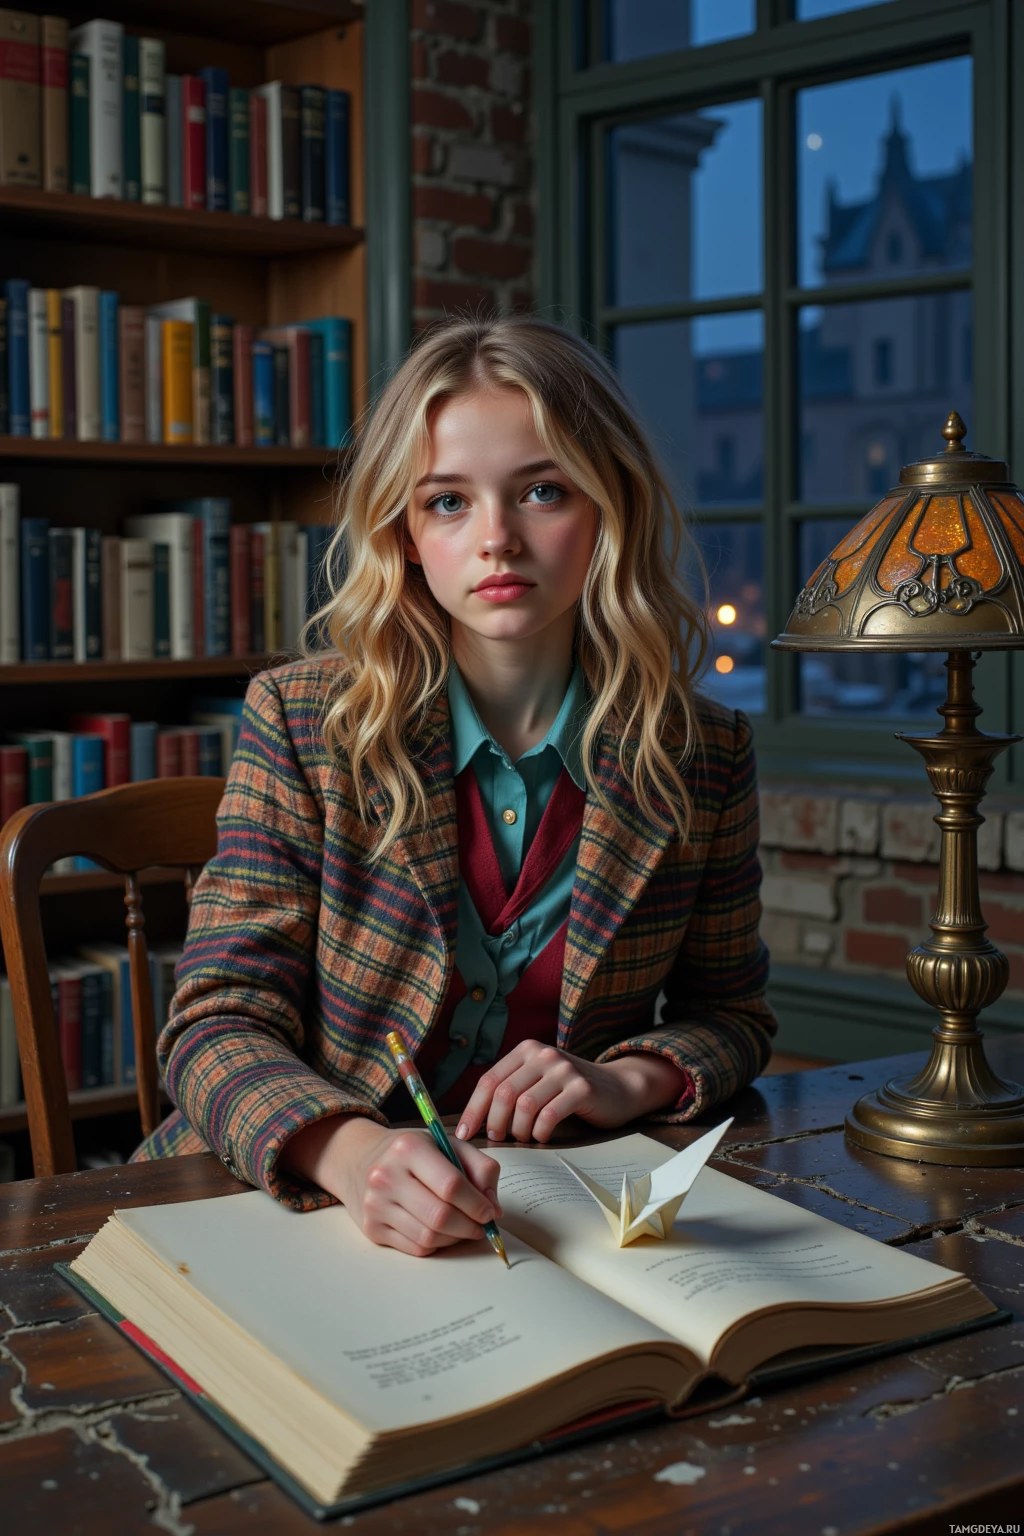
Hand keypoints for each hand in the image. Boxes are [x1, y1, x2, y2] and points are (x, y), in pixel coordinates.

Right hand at [281, 1115, 501, 1257]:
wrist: (358, 1159)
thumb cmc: (410, 1152)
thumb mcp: (445, 1144)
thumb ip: (479, 1168)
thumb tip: (493, 1209)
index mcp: (408, 1148)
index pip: (451, 1185)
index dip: (477, 1204)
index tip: (490, 1212)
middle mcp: (386, 1176)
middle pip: (440, 1216)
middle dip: (469, 1226)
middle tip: (481, 1226)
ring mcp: (375, 1205)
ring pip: (428, 1237)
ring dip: (455, 1238)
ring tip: (463, 1227)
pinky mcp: (372, 1228)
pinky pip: (415, 1248)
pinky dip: (437, 1245)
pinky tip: (441, 1231)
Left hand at [454, 1041, 689, 1144]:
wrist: (619, 1088)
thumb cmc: (569, 1092)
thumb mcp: (538, 1081)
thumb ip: (512, 1090)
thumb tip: (474, 1122)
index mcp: (526, 1051)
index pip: (489, 1080)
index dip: (473, 1109)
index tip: (464, 1134)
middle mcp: (543, 1055)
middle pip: (503, 1093)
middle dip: (494, 1123)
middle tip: (497, 1139)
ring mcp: (563, 1070)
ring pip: (524, 1105)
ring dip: (518, 1130)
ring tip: (523, 1138)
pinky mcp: (582, 1088)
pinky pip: (549, 1115)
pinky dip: (540, 1132)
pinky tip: (542, 1136)